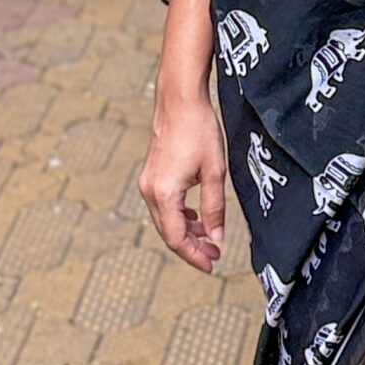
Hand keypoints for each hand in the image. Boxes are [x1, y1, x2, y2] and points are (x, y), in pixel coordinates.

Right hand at [140, 0, 226, 270]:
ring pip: (165, 220)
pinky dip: (179, 216)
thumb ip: (214, 209)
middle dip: (191, 247)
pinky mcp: (152, 175)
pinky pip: (163, 205)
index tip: (212, 265)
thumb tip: (216, 238)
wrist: (180, 99)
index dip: (194, 256)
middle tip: (214, 255)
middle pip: (168, 232)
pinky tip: (196, 217)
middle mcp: (149, 191)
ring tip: (208, 239)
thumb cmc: (199, 131)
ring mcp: (148, 183)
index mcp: (163, 194)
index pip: (176, 238)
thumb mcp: (214, 172)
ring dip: (186, 232)